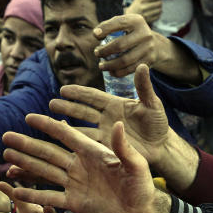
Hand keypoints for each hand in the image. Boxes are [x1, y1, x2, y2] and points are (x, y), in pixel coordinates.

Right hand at [0, 114, 170, 212]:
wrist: (142, 212)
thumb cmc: (142, 186)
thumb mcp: (136, 164)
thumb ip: (123, 146)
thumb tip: (117, 124)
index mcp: (92, 152)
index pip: (65, 134)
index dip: (48, 125)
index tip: (29, 117)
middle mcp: (79, 165)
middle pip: (48, 152)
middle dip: (27, 144)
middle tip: (6, 136)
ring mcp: (75, 184)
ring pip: (44, 171)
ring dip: (25, 163)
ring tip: (6, 156)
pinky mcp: (74, 202)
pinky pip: (49, 197)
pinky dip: (32, 195)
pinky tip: (16, 192)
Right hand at [51, 65, 169, 164]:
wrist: (162, 146)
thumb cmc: (159, 123)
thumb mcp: (153, 104)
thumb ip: (144, 88)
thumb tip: (142, 65)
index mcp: (115, 104)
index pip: (93, 97)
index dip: (78, 93)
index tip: (63, 90)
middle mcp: (107, 117)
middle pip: (83, 111)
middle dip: (67, 107)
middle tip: (51, 104)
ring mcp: (106, 132)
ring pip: (82, 128)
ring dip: (68, 125)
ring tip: (51, 121)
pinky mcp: (108, 147)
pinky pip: (90, 144)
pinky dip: (77, 142)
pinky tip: (65, 142)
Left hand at [94, 14, 198, 82]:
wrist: (155, 45)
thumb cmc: (133, 33)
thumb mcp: (127, 24)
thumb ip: (111, 25)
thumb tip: (96, 34)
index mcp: (137, 21)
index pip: (119, 23)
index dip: (105, 28)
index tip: (95, 35)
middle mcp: (144, 34)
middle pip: (120, 45)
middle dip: (105, 51)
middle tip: (97, 53)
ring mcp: (148, 49)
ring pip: (124, 60)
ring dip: (109, 65)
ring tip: (101, 65)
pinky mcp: (148, 62)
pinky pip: (130, 70)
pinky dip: (118, 72)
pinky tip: (111, 72)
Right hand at [125, 0, 162, 23]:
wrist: (130, 17)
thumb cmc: (137, 6)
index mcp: (140, 0)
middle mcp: (143, 7)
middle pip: (158, 3)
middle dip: (160, 2)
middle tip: (160, 2)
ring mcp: (145, 15)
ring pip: (159, 10)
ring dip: (160, 8)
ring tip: (158, 7)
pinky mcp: (147, 21)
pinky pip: (157, 17)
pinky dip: (158, 14)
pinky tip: (157, 13)